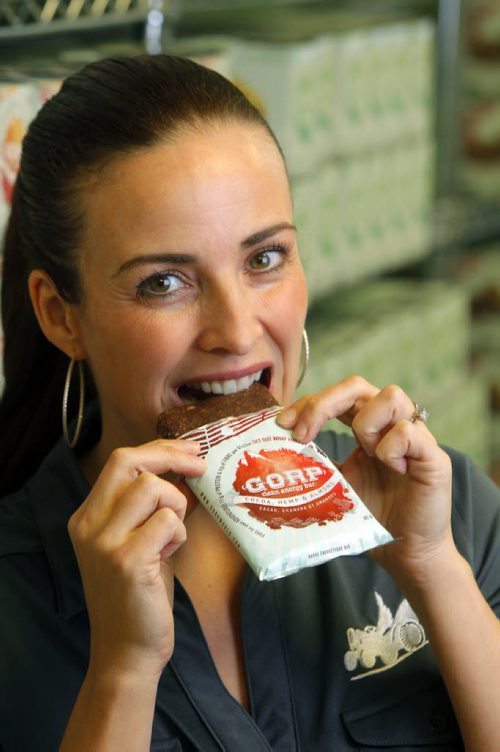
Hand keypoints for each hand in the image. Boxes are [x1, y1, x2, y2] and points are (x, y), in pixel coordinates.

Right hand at [68, 440, 206, 679]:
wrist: (127, 651)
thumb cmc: (140, 594)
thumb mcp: (139, 541)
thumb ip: (152, 507)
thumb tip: (186, 471)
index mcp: (87, 516)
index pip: (121, 461)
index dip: (159, 450)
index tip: (189, 452)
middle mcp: (88, 524)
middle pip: (129, 462)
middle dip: (170, 457)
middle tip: (199, 467)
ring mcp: (104, 542)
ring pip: (151, 488)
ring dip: (175, 505)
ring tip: (172, 536)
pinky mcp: (127, 560)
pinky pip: (166, 521)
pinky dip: (178, 533)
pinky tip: (170, 554)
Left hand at [278, 376, 452, 582]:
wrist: (406, 554)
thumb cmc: (371, 518)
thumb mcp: (333, 487)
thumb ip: (314, 467)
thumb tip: (270, 460)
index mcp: (367, 428)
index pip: (337, 396)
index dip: (308, 403)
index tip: (281, 425)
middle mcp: (390, 425)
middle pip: (357, 385)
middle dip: (322, 403)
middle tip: (302, 433)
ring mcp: (415, 437)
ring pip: (390, 395)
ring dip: (366, 423)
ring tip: (366, 454)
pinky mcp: (434, 456)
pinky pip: (409, 432)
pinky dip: (391, 448)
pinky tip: (392, 469)